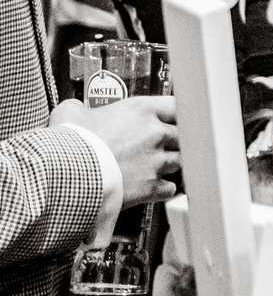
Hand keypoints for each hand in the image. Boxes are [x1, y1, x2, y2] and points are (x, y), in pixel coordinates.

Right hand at [54, 96, 178, 207]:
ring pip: (180, 161)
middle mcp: (155, 134)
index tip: (169, 119)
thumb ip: (80, 108)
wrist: (67, 176)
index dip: (173, 113)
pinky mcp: (151, 187)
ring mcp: (156, 161)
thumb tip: (75, 110)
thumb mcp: (70, 114)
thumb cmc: (70, 144)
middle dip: (174, 141)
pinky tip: (156, 189)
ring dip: (171, 165)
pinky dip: (165, 190)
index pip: (175, 105)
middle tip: (162, 145)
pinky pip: (170, 188)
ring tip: (157, 167)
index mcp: (141, 111)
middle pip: (182, 135)